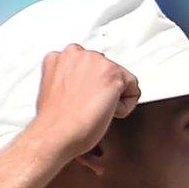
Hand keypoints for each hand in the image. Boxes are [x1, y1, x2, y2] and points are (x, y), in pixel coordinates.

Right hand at [21, 45, 139, 161]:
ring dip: (113, 98)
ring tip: (91, 109)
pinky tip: (104, 112)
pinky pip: (133, 91)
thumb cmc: (55, 121)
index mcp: (59, 57)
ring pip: (122, 80)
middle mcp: (76, 53)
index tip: (81, 100)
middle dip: (102, 90)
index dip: (89, 87)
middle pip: (108, 71)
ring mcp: (95, 61)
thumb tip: (85, 83)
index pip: (89, 66)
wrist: (56, 134)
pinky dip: (124, 107)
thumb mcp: (55, 90)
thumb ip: (70, 78)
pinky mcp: (112, 73)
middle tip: (86, 107)